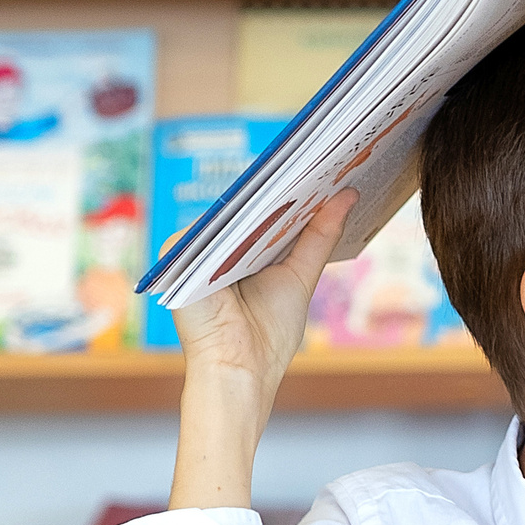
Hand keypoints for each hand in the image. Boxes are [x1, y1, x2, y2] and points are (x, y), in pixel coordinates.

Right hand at [167, 189, 353, 510]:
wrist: (238, 370)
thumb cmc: (267, 333)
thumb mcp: (300, 276)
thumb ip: (318, 236)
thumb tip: (346, 197)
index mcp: (242, 252)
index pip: (265, 210)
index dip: (292, 188)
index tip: (326, 164)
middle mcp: (216, 248)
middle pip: (246, 207)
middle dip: (281, 184)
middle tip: (320, 154)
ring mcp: (195, 251)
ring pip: (227, 211)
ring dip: (259, 193)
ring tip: (299, 169)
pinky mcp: (178, 256)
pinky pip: (205, 225)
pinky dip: (232, 214)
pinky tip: (262, 198)